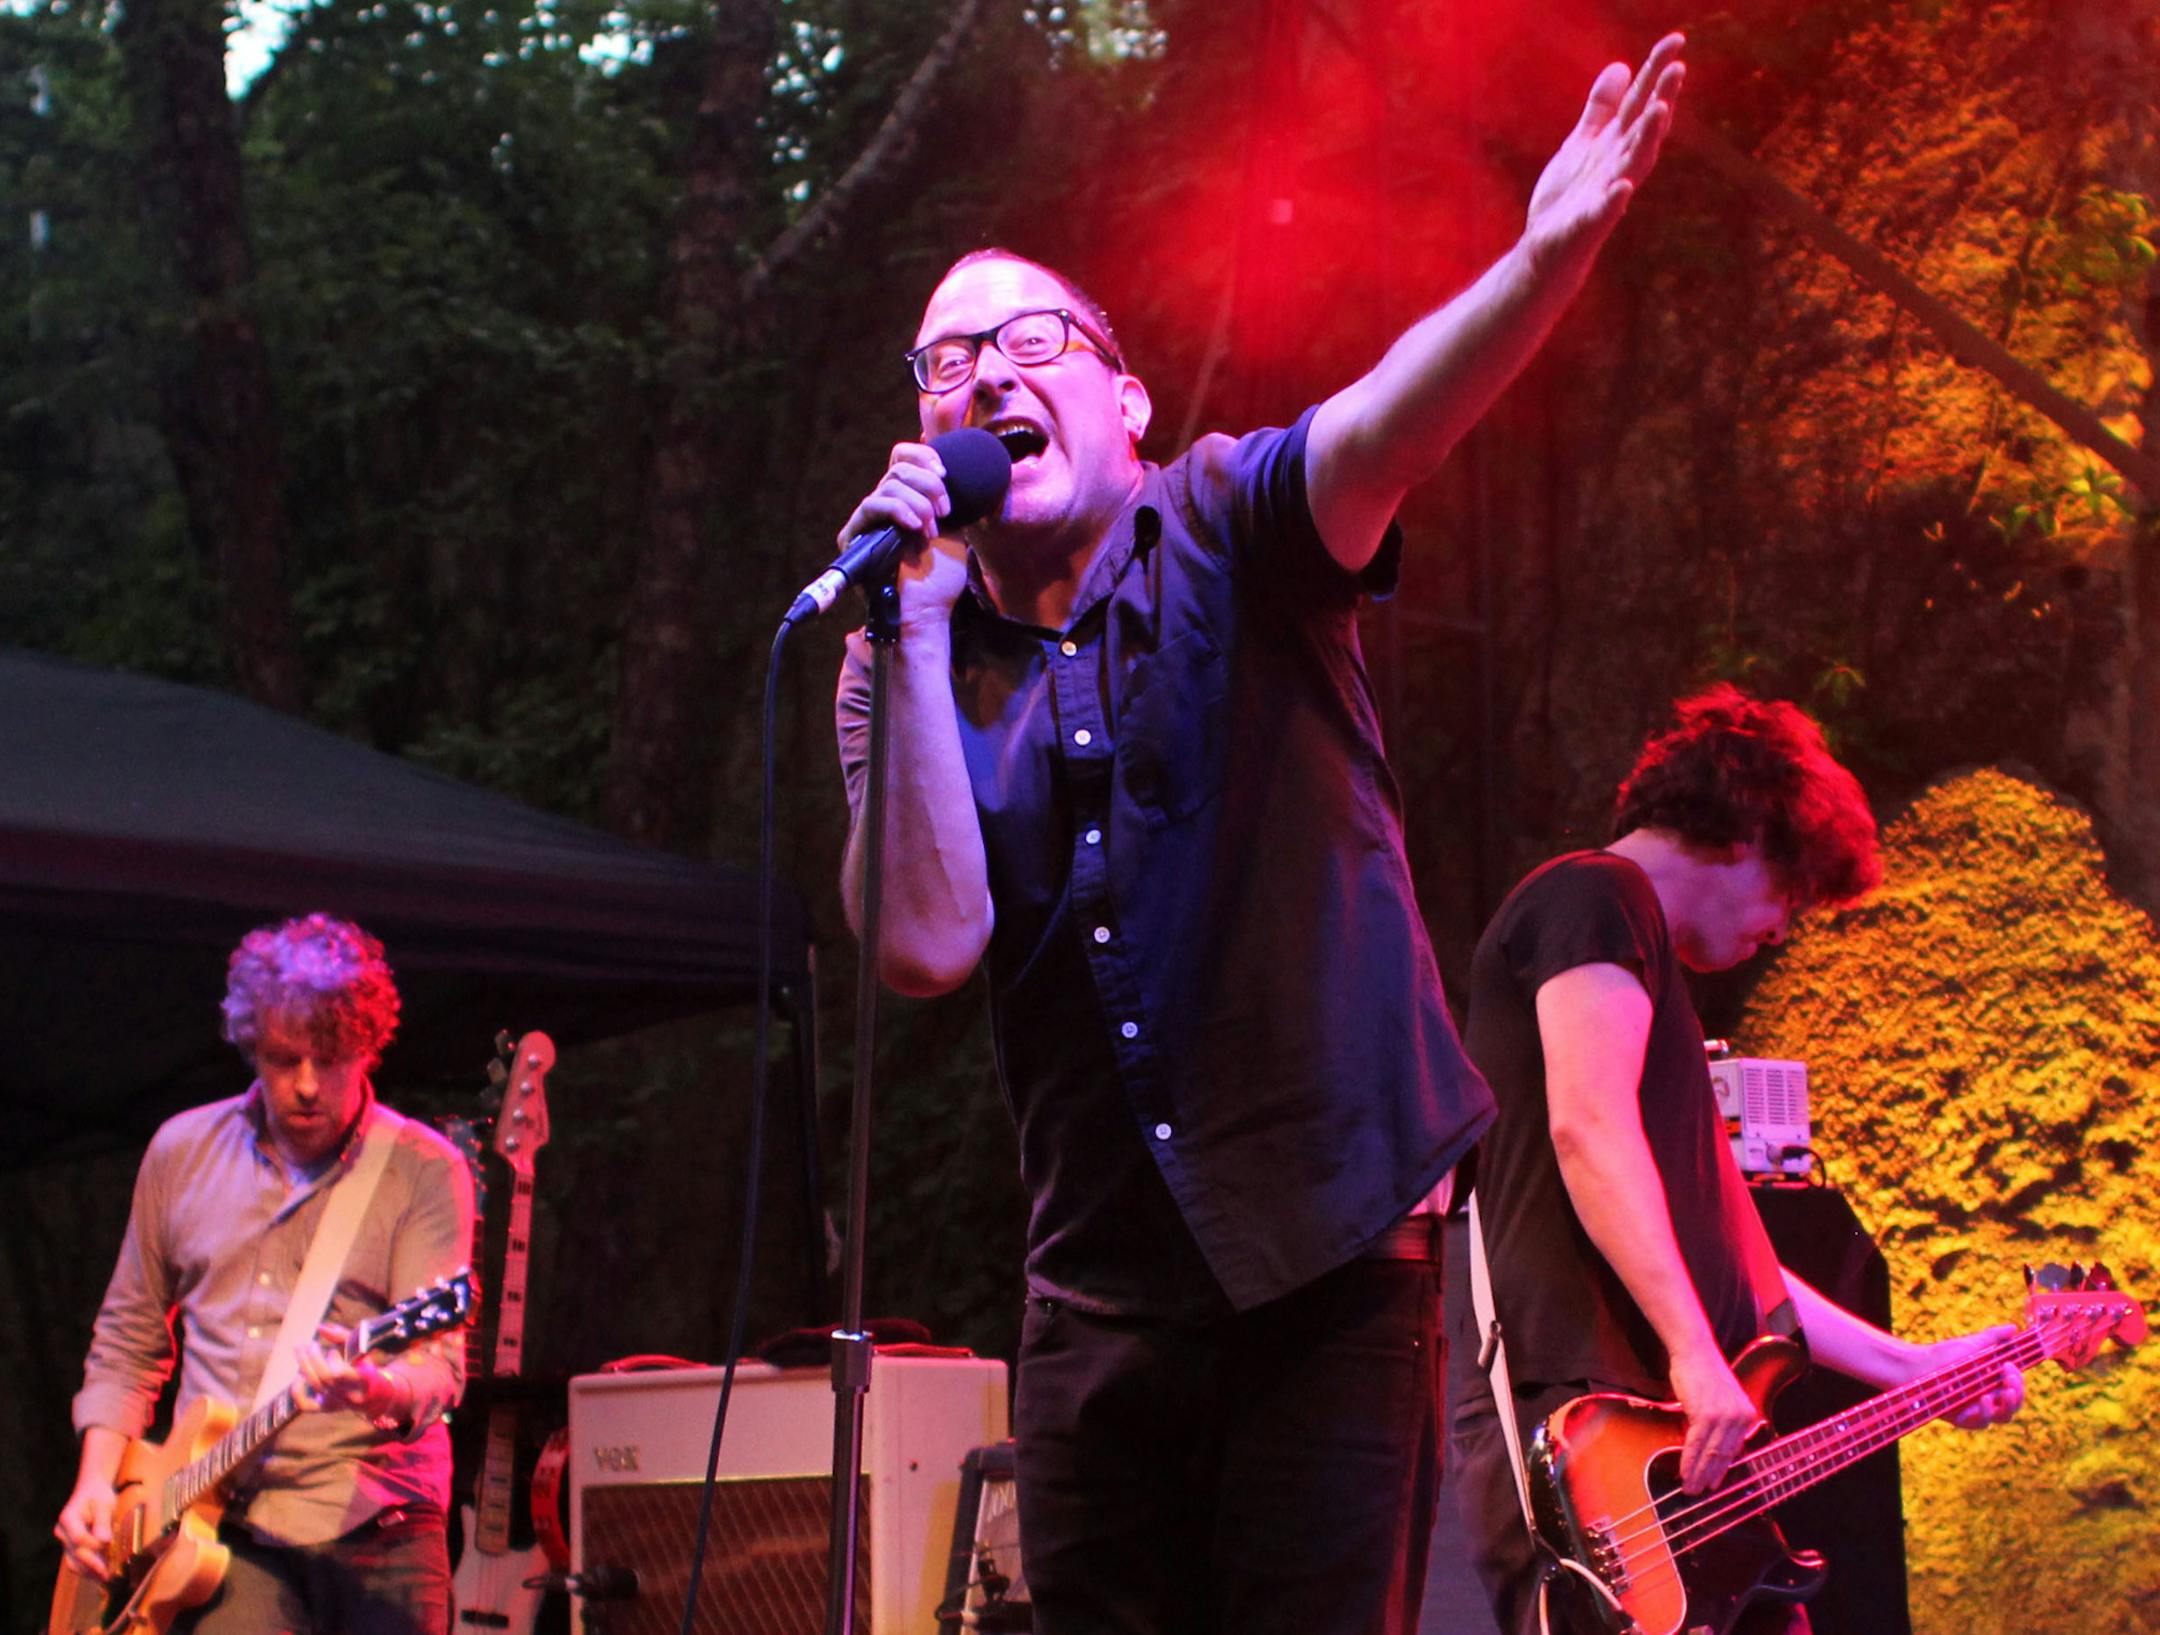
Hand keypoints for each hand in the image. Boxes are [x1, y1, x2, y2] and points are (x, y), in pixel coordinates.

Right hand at [54, 1480, 115, 1580]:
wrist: (90, 1492)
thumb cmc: (99, 1495)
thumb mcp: (104, 1503)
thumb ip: (102, 1521)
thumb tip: (103, 1540)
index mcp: (68, 1518)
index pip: (79, 1538)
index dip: (93, 1544)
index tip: (109, 1545)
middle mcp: (62, 1532)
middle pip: (75, 1553)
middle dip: (92, 1564)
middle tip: (107, 1574)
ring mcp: (64, 1541)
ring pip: (73, 1561)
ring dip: (88, 1571)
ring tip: (104, 1578)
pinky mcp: (70, 1548)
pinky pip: (76, 1562)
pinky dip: (87, 1569)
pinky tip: (100, 1575)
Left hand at [293, 1324, 405, 1422]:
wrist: (371, 1392)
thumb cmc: (363, 1364)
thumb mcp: (360, 1347)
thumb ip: (342, 1335)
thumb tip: (320, 1328)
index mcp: (362, 1379)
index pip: (342, 1374)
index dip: (333, 1361)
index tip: (333, 1351)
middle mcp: (348, 1394)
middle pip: (325, 1376)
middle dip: (314, 1357)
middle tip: (310, 1344)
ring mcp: (336, 1403)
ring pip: (315, 1384)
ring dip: (304, 1365)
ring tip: (301, 1350)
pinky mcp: (324, 1408)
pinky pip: (305, 1405)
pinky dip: (297, 1391)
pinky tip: (297, 1377)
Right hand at [837, 442, 972, 623]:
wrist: (927, 611)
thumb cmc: (940, 579)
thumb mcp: (953, 531)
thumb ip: (946, 502)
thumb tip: (947, 473)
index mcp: (907, 501)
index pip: (903, 457)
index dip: (923, 456)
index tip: (945, 475)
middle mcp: (885, 506)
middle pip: (899, 467)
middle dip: (929, 486)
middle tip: (944, 512)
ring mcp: (870, 520)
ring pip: (890, 484)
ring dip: (919, 504)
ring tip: (930, 531)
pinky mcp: (855, 534)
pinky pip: (873, 504)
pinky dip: (899, 510)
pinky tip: (916, 527)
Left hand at [1523, 32, 1685, 279]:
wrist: (1547, 250)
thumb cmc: (1568, 197)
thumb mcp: (1582, 143)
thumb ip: (1601, 108)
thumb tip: (1620, 66)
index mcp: (1616, 144)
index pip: (1640, 102)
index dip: (1656, 72)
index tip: (1676, 39)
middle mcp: (1618, 166)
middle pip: (1643, 128)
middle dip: (1661, 98)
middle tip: (1678, 68)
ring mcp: (1607, 195)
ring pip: (1633, 164)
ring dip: (1647, 138)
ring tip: (1659, 110)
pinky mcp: (1589, 225)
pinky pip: (1605, 212)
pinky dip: (1615, 200)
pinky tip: (1623, 186)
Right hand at [1667, 1343, 1760, 1493]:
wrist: (1694, 1350)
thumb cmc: (1703, 1372)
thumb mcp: (1722, 1399)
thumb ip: (1722, 1423)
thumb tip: (1712, 1450)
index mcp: (1747, 1414)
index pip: (1734, 1450)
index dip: (1723, 1470)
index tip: (1714, 1484)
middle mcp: (1740, 1417)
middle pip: (1724, 1456)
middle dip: (1711, 1477)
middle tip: (1700, 1492)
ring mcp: (1723, 1417)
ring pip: (1710, 1454)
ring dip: (1699, 1474)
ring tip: (1690, 1487)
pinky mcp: (1705, 1414)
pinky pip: (1696, 1444)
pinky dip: (1689, 1461)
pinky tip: (1684, 1471)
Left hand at [1925, 1326, 2025, 1427]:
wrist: (1918, 1365)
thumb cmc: (1945, 1355)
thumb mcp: (1972, 1344)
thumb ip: (1994, 1337)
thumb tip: (2014, 1327)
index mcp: (1993, 1382)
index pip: (2015, 1386)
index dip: (2018, 1379)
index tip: (2009, 1365)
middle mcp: (1988, 1397)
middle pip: (2014, 1404)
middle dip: (2018, 1393)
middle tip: (2010, 1378)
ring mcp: (1977, 1409)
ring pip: (2003, 1416)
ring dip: (2009, 1405)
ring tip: (2004, 1391)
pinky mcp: (1964, 1419)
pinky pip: (1981, 1422)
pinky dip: (1986, 1412)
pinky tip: (1984, 1399)